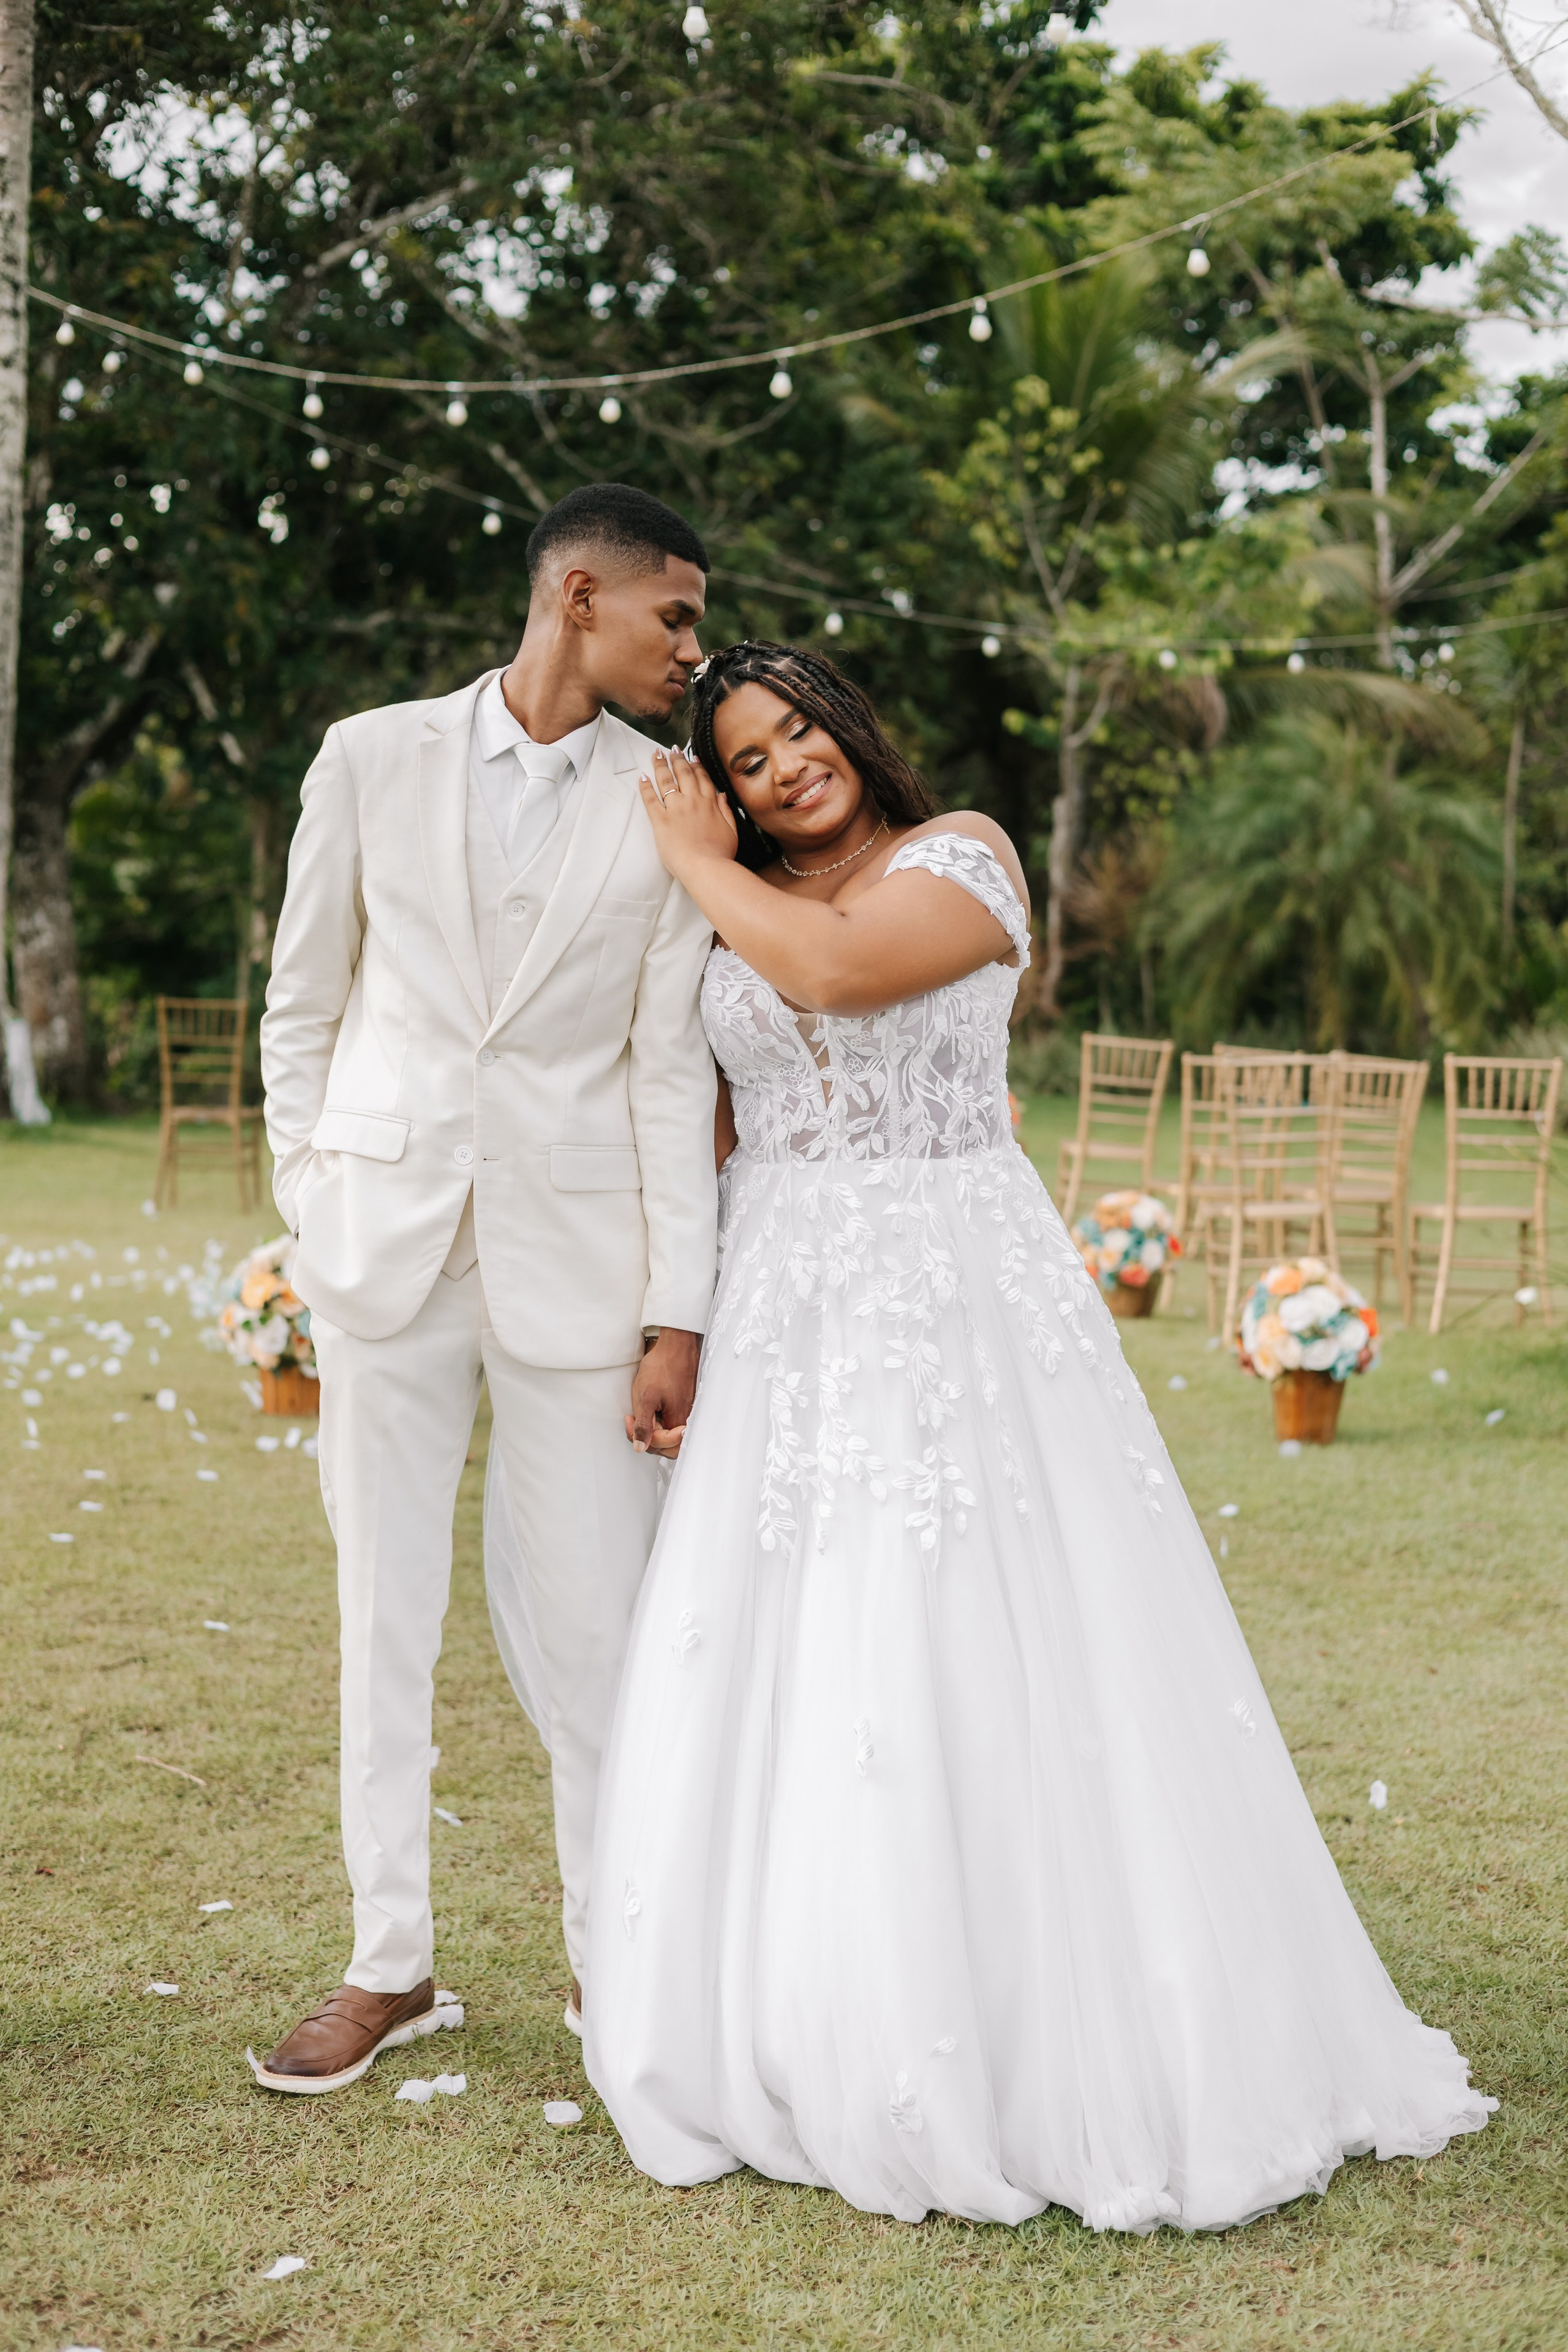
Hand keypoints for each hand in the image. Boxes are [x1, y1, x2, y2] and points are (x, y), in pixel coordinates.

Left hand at [625, 1327, 700, 1457]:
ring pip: (669, 1434)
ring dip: (652, 1429)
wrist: (675, 1345)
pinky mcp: (684, 1405)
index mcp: (679, 1420)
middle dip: (649, 1438)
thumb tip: (640, 1448)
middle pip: (668, 1446)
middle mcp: (687, 1419)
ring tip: (640, 1413)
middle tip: (635, 1421)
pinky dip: (659, 1421)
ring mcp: (687, 1412)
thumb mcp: (645, 1398)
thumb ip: (643, 1426)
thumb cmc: (662, 1367)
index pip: (661, 1446)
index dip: (642, 1438)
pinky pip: (672, 1422)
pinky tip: (650, 1408)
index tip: (631, 1420)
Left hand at [637, 746, 737, 882]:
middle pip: (683, 774)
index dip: (696, 766)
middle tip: (672, 749)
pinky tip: (642, 776)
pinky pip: (650, 799)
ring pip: (666, 780)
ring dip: (660, 765)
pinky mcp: (661, 821)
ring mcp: (675, 809)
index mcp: (710, 804)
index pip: (702, 778)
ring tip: (656, 754)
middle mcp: (692, 801)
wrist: (706, 868)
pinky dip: (645, 786)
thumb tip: (722, 796)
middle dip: (677, 759)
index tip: (692, 757)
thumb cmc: (720, 855)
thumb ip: (727, 811)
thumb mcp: (732, 831)